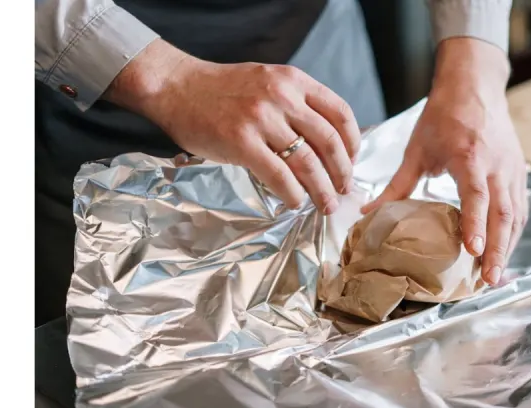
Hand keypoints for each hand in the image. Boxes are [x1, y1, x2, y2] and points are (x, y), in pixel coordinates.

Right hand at [106, 40, 359, 213]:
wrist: (177, 87)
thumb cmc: (222, 90)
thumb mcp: (268, 81)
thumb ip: (295, 103)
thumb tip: (326, 143)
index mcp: (294, 80)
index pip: (340, 113)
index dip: (353, 143)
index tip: (352, 161)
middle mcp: (282, 96)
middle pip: (329, 141)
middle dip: (342, 172)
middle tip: (344, 190)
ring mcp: (261, 119)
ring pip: (307, 162)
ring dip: (321, 189)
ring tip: (326, 204)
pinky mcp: (241, 142)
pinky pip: (278, 175)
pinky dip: (292, 194)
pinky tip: (294, 202)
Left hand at [363, 38, 527, 285]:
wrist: (475, 86)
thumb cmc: (444, 116)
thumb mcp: (416, 148)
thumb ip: (397, 185)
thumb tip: (367, 213)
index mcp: (470, 157)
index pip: (477, 196)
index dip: (475, 224)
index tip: (472, 250)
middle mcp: (496, 166)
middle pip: (503, 214)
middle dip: (497, 249)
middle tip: (489, 280)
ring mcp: (512, 170)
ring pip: (515, 215)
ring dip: (508, 247)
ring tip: (496, 276)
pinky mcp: (518, 173)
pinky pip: (520, 209)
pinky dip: (513, 233)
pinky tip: (505, 252)